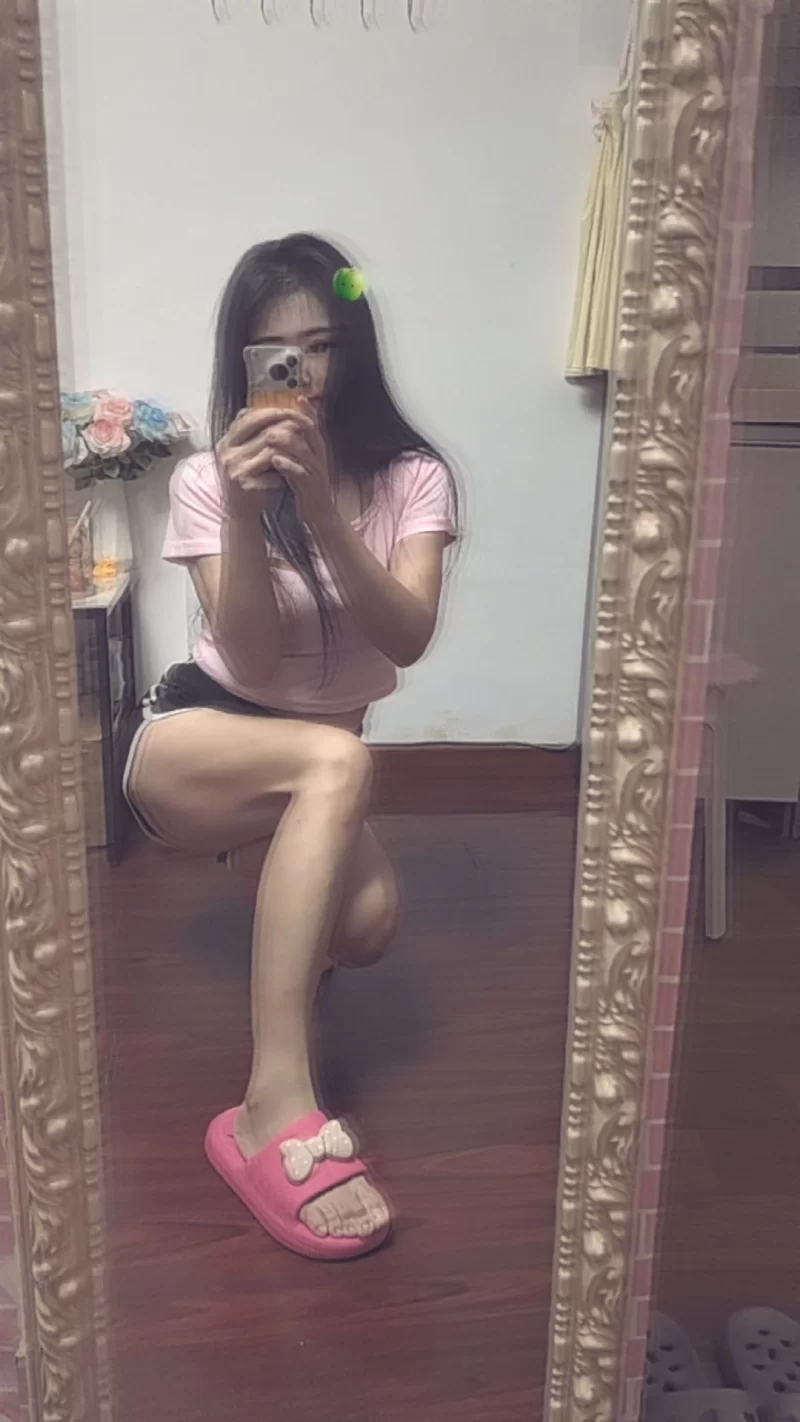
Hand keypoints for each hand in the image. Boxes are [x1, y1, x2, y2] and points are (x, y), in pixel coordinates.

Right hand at [216, 406, 313, 512]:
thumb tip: (249, 409)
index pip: (248, 419)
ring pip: (270, 450)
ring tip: (301, 447)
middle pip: (260, 432)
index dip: (269, 412)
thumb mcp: (237, 453)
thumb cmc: (243, 479)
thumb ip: (242, 433)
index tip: (287, 410)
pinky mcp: (246, 484)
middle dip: (284, 426)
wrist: (238, 511)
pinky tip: (292, 470)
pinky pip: (272, 472)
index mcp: (225, 443)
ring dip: (288, 448)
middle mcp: (227, 454)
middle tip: (302, 425)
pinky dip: (284, 470)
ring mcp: (235, 469)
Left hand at [265, 397, 333, 523]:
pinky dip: (288, 465)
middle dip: (293, 421)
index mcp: (317, 447)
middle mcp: (319, 456)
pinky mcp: (311, 486)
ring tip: (269, 437)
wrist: (318, 513)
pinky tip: (275, 460)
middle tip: (275, 415)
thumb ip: (292, 444)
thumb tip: (279, 425)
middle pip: (310, 432)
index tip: (296, 397)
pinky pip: (300, 472)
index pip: (313, 423)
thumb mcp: (300, 460)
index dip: (306, 410)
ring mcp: (316, 470)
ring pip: (303, 451)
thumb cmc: (305, 484)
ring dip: (286, 442)